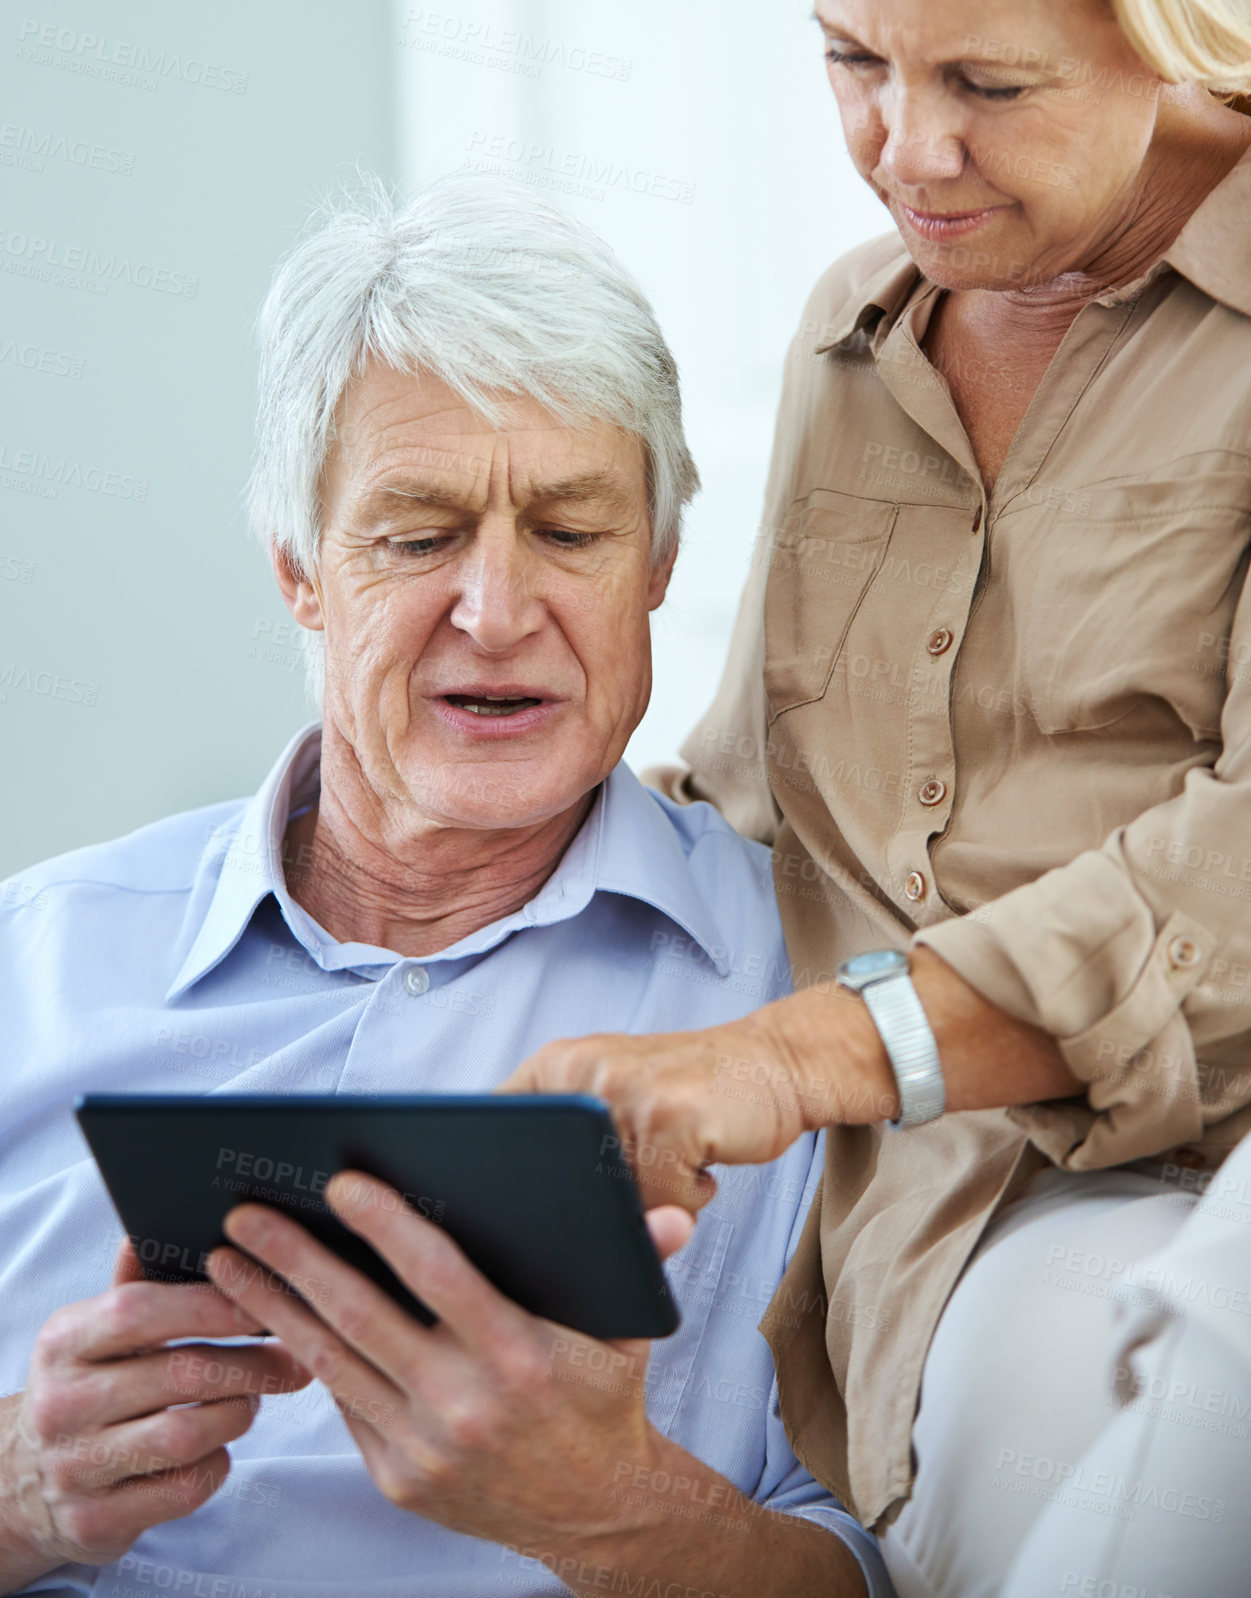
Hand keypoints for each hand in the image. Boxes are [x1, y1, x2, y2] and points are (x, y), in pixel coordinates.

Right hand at [0, 1241, 310, 1582]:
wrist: (24, 1481)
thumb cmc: (88, 1384)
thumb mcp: (95, 1330)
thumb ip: (136, 1281)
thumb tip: (164, 1223)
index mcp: (64, 1341)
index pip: (141, 1311)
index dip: (212, 1303)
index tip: (267, 1298)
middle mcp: (63, 1404)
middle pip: (182, 1374)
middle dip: (253, 1362)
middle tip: (296, 1356)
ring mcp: (76, 1467)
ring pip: (190, 1433)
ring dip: (239, 1412)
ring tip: (253, 1398)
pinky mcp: (96, 1521)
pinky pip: (185, 1487)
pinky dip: (217, 1463)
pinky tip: (219, 1445)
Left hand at [205, 1175, 691, 1553]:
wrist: (597, 1514)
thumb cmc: (604, 1400)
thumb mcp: (629, 1330)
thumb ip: (641, 1262)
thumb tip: (674, 1212)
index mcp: (520, 1354)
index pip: (440, 1275)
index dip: (388, 1225)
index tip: (341, 1183)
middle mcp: (467, 1402)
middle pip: (363, 1315)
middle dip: (296, 1259)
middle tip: (246, 1212)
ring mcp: (426, 1446)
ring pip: (334, 1361)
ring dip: (276, 1304)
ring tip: (229, 1259)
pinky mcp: (399, 1476)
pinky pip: (345, 1404)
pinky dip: (305, 1356)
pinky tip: (274, 1315)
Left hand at [500, 949, 1082, 1210]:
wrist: (777, 1064)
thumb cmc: (692, 1100)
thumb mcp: (617, 1103)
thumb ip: (572, 1146)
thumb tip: (520, 1229)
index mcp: (557, 1067)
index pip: (495, 1129)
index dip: (502, 1180)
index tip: (515, 1212)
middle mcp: (581, 1071)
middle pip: (554, 1180)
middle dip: (584, 1208)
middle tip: (629, 1196)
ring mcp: (625, 1092)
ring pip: (612, 1200)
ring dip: (650, 1202)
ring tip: (674, 1169)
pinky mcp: (671, 1118)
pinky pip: (663, 1201)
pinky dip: (689, 1200)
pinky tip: (704, 1166)